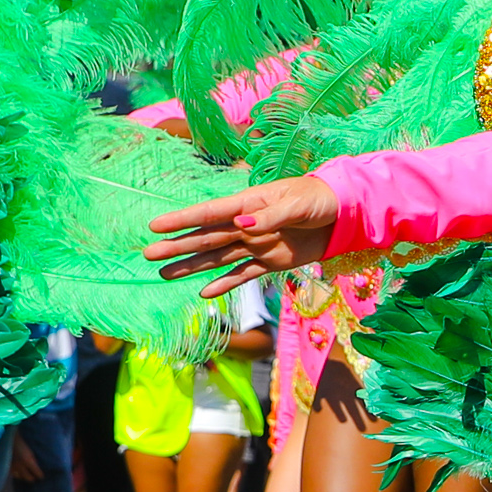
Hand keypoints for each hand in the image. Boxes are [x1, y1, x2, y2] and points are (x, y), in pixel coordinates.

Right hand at [146, 177, 351, 297]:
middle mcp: (246, 225)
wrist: (343, 214)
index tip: (156, 226)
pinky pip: (243, 275)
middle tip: (148, 254)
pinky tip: (204, 292)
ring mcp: (256, 245)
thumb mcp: (297, 204)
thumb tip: (242, 225)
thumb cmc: (318, 199)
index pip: (209, 213)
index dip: (182, 220)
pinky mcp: (271, 262)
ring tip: (164, 273)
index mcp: (249, 204)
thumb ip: (270, 216)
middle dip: (177, 246)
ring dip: (192, 266)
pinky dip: (224, 284)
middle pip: (206, 237)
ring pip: (217, 258)